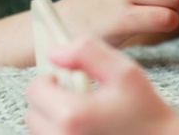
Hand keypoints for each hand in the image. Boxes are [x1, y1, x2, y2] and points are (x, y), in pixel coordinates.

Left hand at [25, 37, 178, 134]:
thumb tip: (55, 54)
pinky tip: (85, 128)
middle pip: (32, 113)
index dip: (50, 78)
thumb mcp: (124, 71)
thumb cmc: (146, 110)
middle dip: (49, 100)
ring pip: (39, 131)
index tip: (68, 79)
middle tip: (78, 96)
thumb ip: (88, 52)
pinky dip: (61, 133)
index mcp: (72, 115)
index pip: (34, 90)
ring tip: (83, 114)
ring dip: (53, 119)